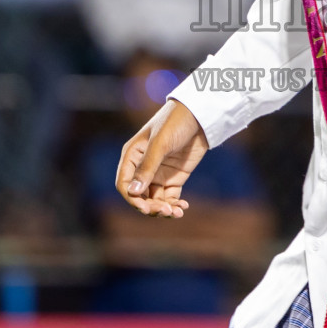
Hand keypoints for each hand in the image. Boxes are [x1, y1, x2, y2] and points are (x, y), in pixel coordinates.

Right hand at [118, 98, 208, 217]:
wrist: (201, 115)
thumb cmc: (175, 122)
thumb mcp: (160, 143)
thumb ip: (147, 167)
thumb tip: (133, 192)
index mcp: (132, 156)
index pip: (124, 184)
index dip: (132, 199)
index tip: (146, 208)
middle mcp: (142, 167)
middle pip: (140, 195)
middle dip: (150, 206)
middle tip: (166, 210)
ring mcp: (158, 173)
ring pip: (155, 199)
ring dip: (163, 208)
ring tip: (177, 212)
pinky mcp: (174, 177)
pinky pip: (170, 197)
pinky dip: (174, 204)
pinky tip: (182, 207)